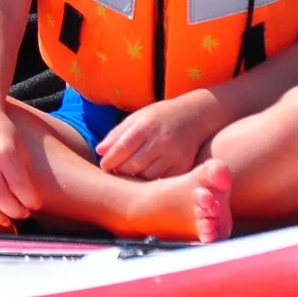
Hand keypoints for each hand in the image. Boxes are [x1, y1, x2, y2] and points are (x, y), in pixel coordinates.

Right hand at [0, 109, 46, 228]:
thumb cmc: (4, 132)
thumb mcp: (21, 148)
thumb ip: (23, 174)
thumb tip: (27, 201)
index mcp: (5, 154)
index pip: (21, 188)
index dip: (31, 201)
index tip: (36, 205)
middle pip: (3, 200)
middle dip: (17, 212)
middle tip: (25, 214)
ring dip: (0, 216)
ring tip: (10, 218)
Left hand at [96, 94, 221, 178]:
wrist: (197, 115)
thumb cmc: (162, 116)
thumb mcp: (139, 117)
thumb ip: (118, 133)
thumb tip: (100, 151)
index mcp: (147, 126)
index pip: (123, 147)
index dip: (110, 160)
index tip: (104, 165)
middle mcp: (161, 140)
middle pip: (133, 165)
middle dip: (120, 171)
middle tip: (115, 172)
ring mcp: (174, 154)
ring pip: (147, 176)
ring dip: (135, 178)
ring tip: (130, 174)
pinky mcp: (184, 165)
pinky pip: (162, 180)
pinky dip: (151, 181)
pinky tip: (146, 176)